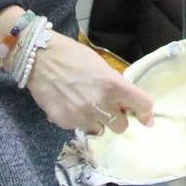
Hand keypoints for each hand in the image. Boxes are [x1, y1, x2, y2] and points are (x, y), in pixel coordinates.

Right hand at [27, 32, 153, 133]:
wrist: (39, 58)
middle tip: (110, 110)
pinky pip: (78, 128)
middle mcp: (100, 103)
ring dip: (97, 122)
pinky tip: (70, 106)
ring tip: (87, 107)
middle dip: (118, 119)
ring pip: (99, 130)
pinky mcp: (64, 122)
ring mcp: (81, 115)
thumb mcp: (100, 65)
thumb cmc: (72, 55)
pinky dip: (78, 120)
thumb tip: (124, 101)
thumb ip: (114, 84)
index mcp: (113, 84)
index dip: (146, 113)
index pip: (142, 104)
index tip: (146, 118)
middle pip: (121, 126)